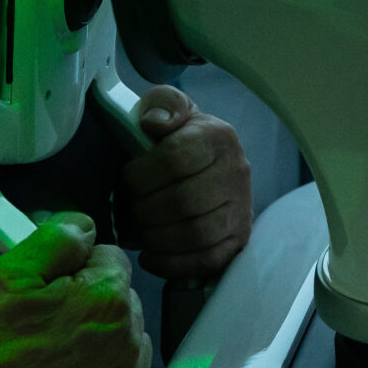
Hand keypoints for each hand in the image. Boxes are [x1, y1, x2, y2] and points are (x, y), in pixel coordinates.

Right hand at [0, 213, 149, 367]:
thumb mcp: (6, 275)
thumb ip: (58, 239)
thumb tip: (88, 227)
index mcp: (109, 299)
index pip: (110, 260)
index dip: (75, 272)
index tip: (45, 295)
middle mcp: (132, 342)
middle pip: (122, 304)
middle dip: (93, 307)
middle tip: (45, 330)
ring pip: (128, 346)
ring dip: (103, 346)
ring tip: (54, 362)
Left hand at [119, 87, 252, 280]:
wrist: (210, 164)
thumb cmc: (179, 138)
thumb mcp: (169, 109)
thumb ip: (161, 104)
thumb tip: (153, 123)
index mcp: (218, 136)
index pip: (173, 159)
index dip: (139, 175)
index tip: (126, 180)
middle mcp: (237, 172)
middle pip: (183, 202)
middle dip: (143, 211)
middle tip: (128, 210)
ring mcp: (241, 208)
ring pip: (195, 234)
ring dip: (155, 238)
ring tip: (138, 231)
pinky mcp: (239, 239)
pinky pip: (206, 260)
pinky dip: (171, 263)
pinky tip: (150, 254)